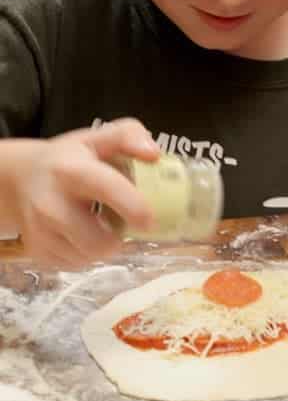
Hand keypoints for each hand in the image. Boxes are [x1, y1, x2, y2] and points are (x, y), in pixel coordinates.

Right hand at [4, 119, 159, 268]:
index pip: (105, 188)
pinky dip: (86, 254)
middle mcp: (51, 204)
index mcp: (71, 170)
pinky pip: (76, 265)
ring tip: (99, 224)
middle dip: (119, 237)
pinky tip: (81, 233)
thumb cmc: (70, 159)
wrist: (21, 178)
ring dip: (103, 246)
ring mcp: (40, 232)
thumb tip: (154, 154)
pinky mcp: (37, 252)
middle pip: (97, 242)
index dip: (132, 206)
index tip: (150, 220)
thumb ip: (129, 136)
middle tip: (123, 222)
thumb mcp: (98, 138)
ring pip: (89, 258)